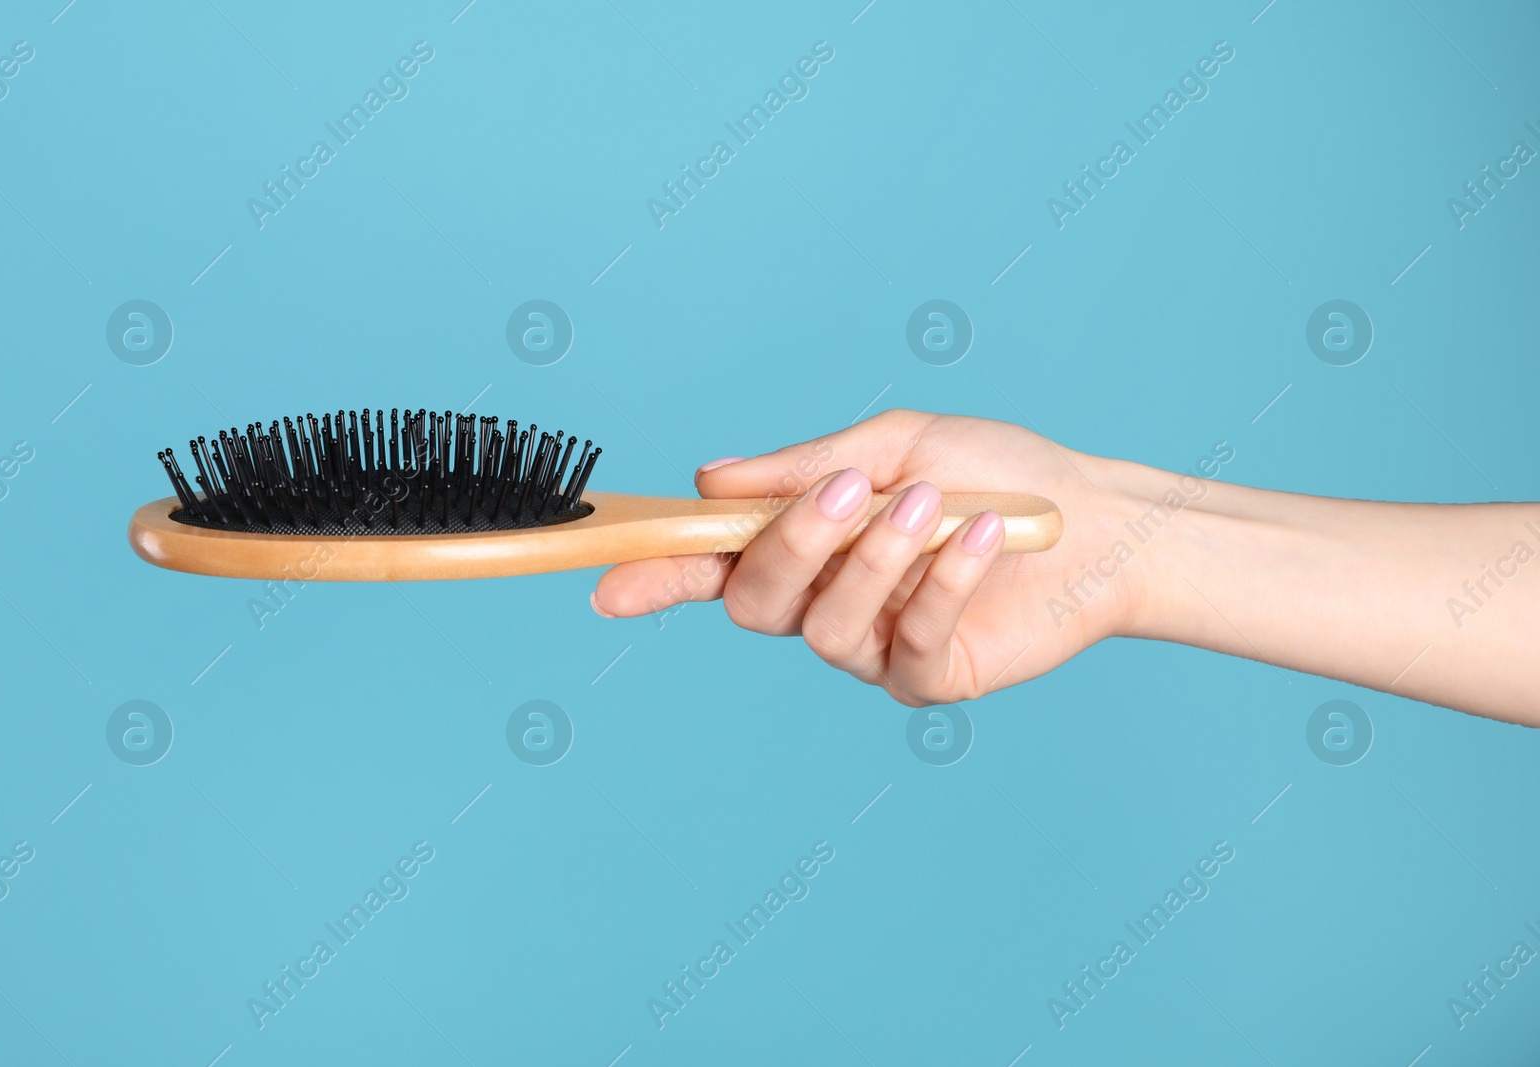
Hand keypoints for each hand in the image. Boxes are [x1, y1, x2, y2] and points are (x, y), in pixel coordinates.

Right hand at [590, 409, 1145, 704]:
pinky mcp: (930, 677)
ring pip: (824, 627)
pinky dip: (941, 583)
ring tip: (930, 505)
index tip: (606, 586)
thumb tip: (709, 480)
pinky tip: (979, 535)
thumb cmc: (993, 470)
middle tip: (851, 493)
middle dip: (794, 543)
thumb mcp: (895, 445)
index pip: (712, 567)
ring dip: (874, 558)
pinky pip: (907, 645)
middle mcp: (826, 599)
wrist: (1095, 516)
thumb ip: (804, 468)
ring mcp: (874, 645)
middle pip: (756, 601)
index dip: (656, 577)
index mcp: (806, 542)